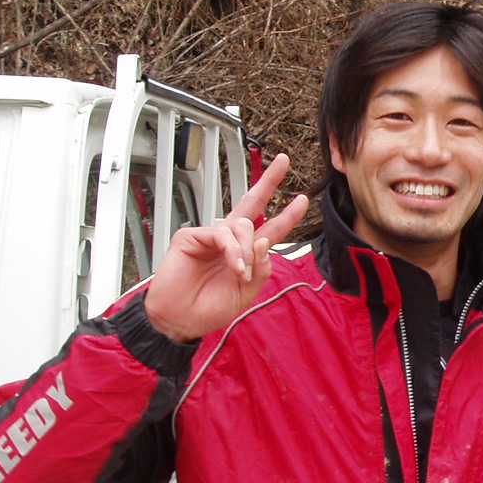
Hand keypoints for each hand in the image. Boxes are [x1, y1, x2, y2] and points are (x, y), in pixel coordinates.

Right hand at [144, 154, 308, 341]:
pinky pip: (222, 234)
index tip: (302, 200)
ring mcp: (210, 237)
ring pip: (242, 225)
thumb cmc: (208, 309)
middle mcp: (229, 241)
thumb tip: (263, 241)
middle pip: (252, 203)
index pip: (270, 229)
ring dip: (246, 250)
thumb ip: (260, 269)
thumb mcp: (246, 293)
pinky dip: (232, 251)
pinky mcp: (191, 237)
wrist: (180, 321)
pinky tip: (233, 267)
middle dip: (269, 181)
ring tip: (240, 273)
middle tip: (283, 161)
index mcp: (245, 253)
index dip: (287, 215)